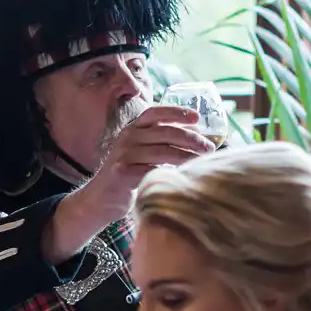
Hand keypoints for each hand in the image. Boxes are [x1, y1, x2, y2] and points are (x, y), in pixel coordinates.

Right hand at [43, 105, 214, 261]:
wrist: (101, 198)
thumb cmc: (129, 174)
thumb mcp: (143, 151)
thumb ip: (162, 141)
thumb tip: (197, 135)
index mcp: (133, 128)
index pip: (156, 112)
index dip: (177, 112)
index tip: (197, 118)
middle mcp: (127, 137)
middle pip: (165, 132)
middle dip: (191, 138)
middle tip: (209, 146)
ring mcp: (124, 154)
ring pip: (162, 151)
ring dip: (186, 156)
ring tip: (202, 161)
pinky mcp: (122, 173)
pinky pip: (153, 170)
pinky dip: (171, 172)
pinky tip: (183, 176)